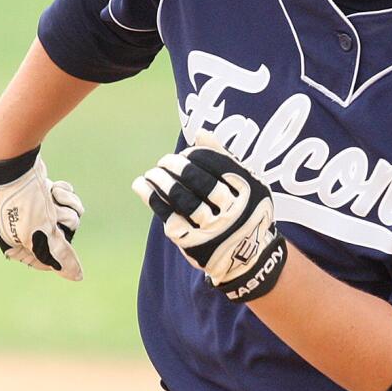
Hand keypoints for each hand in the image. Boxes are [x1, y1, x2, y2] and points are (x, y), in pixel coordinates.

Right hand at [0, 124, 83, 280]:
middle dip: (63, 222)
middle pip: (63, 238)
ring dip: (66, 205)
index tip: (56, 235)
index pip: (48, 262)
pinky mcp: (44, 196)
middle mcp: (24, 231)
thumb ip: (60, 255)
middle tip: (51, 213)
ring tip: (51, 196)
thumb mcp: (43, 232)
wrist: (14, 164)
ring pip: (68, 217)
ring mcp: (35, 213)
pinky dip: (64, 194)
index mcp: (15, 246)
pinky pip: (66, 201)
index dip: (59, 249)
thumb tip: (78, 277)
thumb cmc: (23, 203)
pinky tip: (53, 186)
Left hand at [131, 132, 287, 302]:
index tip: (186, 153)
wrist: (248, 257)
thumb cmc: (246, 212)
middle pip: (196, 180)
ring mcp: (211, 228)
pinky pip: (167, 215)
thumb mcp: (248, 185)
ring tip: (153, 171)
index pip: (215, 164)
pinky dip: (151, 197)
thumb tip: (201, 133)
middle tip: (165, 160)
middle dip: (176, 166)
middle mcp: (231, 210)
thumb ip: (226, 159)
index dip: (196, 156)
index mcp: (247, 191)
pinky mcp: (192, 242)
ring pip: (180, 197)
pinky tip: (142, 184)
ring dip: (161, 180)